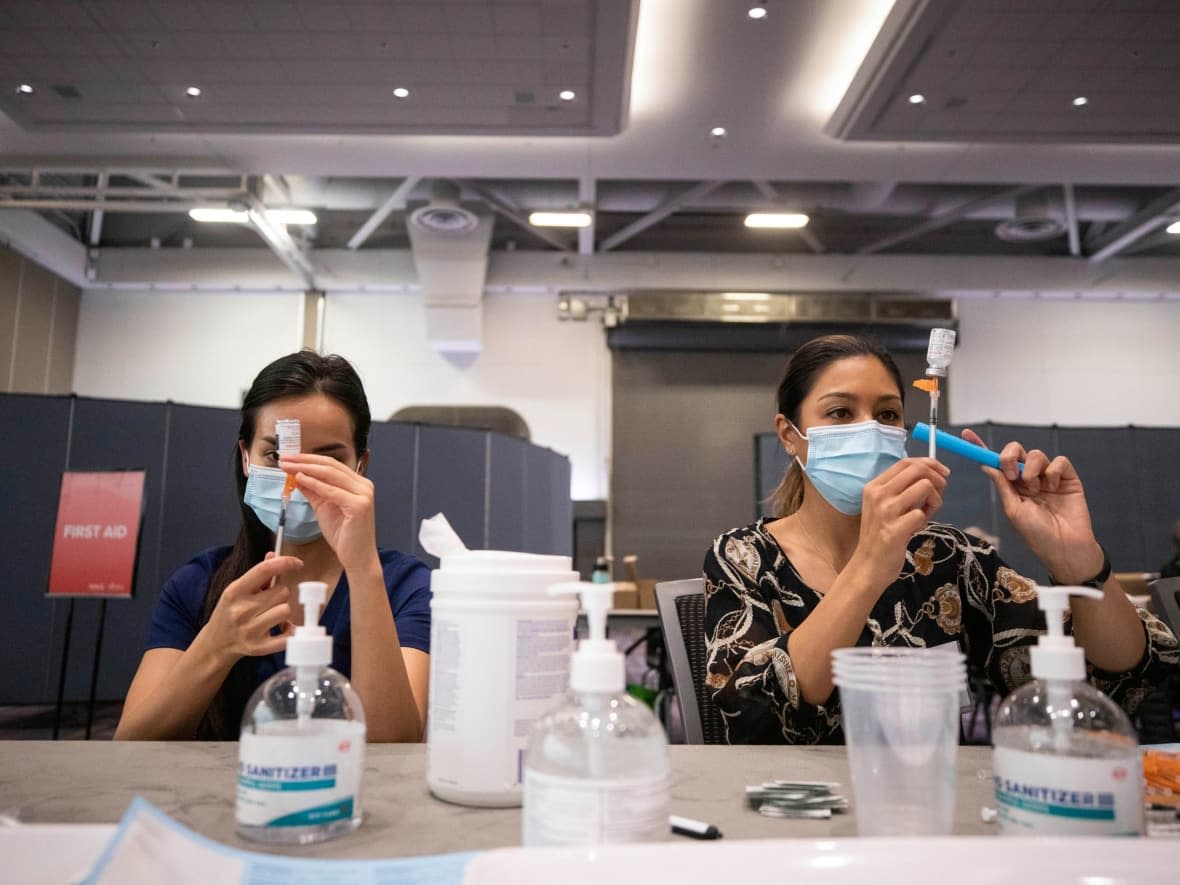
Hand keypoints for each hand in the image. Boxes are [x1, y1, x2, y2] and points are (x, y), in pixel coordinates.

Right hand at [205, 553, 300, 662]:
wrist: (215, 644)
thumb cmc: (229, 612)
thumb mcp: (236, 591)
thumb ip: (257, 574)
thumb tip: (274, 555)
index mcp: (234, 592)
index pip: (264, 570)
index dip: (285, 563)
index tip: (297, 563)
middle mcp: (241, 611)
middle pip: (282, 592)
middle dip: (280, 594)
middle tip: (270, 601)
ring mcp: (250, 630)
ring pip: (286, 610)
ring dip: (283, 611)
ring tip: (271, 615)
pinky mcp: (260, 647)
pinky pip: (289, 635)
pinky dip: (291, 631)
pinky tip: (283, 629)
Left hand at [280, 453, 377, 571]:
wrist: (357, 558)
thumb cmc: (344, 536)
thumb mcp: (324, 508)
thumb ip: (314, 491)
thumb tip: (297, 476)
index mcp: (358, 484)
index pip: (331, 464)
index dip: (308, 459)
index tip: (289, 458)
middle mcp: (364, 485)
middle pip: (330, 465)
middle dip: (304, 460)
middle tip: (285, 459)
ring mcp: (363, 494)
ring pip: (331, 474)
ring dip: (306, 468)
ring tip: (288, 466)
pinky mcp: (359, 505)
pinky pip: (332, 491)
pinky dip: (314, 483)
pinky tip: (300, 479)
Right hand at [852, 457, 948, 589]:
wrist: (868, 566)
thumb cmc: (880, 535)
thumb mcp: (884, 506)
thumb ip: (902, 489)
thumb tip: (932, 475)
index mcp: (874, 486)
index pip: (906, 462)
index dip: (929, 463)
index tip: (942, 472)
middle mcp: (878, 495)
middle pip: (918, 470)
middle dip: (937, 479)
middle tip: (940, 493)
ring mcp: (885, 512)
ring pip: (925, 488)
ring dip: (934, 500)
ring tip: (925, 514)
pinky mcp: (895, 530)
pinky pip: (922, 514)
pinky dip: (925, 521)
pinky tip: (916, 530)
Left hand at [961, 429, 1102, 581]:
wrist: (1064, 547)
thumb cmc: (1036, 534)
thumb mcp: (1013, 509)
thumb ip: (1002, 485)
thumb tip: (985, 465)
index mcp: (1012, 486)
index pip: (996, 462)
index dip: (981, 448)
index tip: (967, 435)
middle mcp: (1029, 478)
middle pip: (1016, 451)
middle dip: (1010, 456)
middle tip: (1012, 474)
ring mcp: (1048, 477)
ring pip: (1036, 454)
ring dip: (1032, 470)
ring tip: (1036, 490)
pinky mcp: (1068, 478)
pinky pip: (1060, 461)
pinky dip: (1054, 471)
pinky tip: (1053, 487)